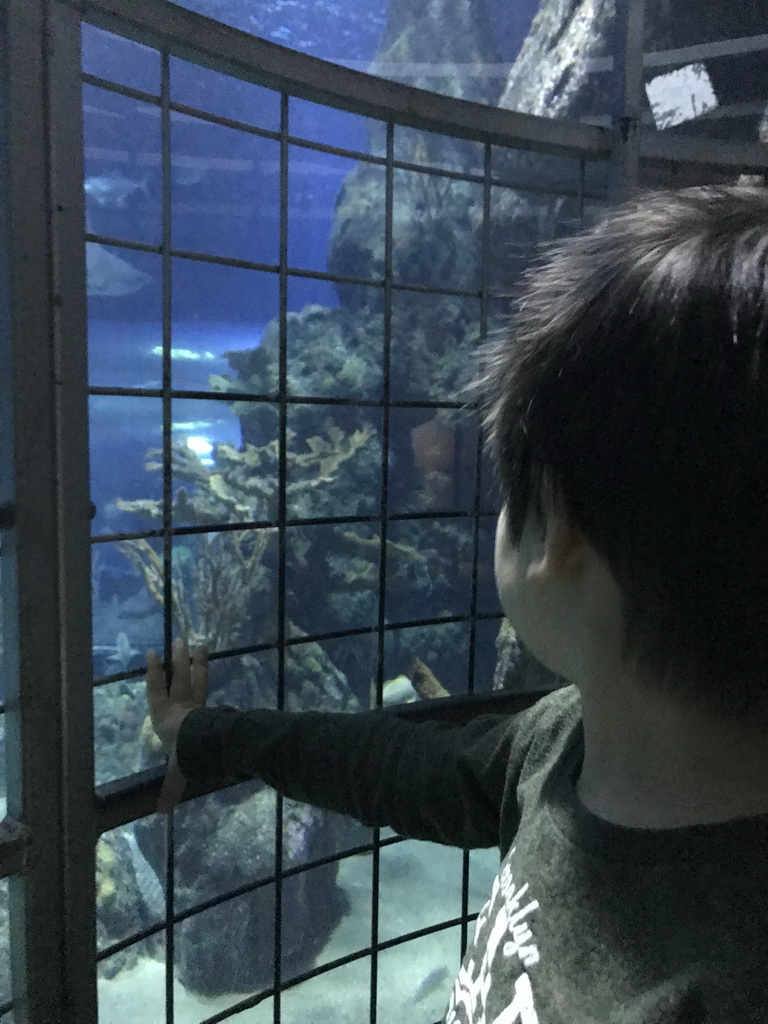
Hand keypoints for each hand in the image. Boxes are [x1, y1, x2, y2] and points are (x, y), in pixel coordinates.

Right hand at [146, 638, 207, 813]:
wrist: (206, 745)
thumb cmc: (185, 754)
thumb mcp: (177, 774)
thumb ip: (171, 789)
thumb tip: (162, 812)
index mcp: (165, 719)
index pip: (157, 692)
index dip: (154, 674)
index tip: (153, 653)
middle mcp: (180, 707)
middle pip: (179, 679)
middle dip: (178, 661)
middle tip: (181, 640)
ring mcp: (197, 703)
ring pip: (196, 677)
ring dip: (197, 661)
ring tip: (201, 644)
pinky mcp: (210, 706)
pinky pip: (207, 685)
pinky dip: (207, 672)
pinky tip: (210, 661)